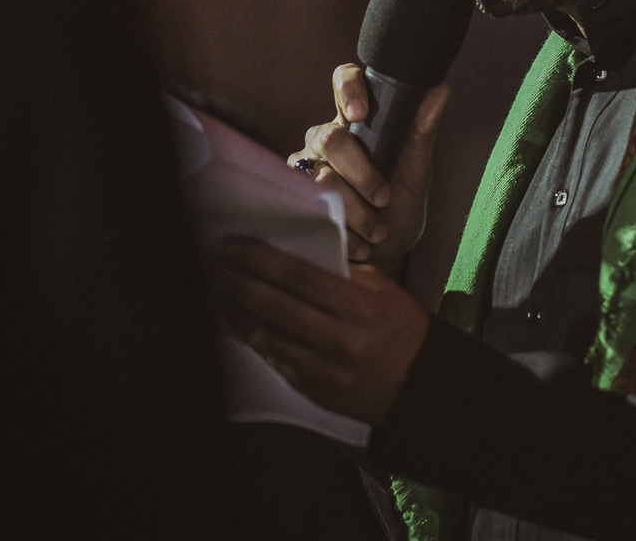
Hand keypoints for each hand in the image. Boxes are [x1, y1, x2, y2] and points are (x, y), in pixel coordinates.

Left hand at [216, 237, 429, 425]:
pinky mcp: (314, 390)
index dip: (260, 259)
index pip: (298, 276)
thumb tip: (300, 256)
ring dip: (238, 312)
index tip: (234, 245)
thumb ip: (343, 275)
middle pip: (275, 305)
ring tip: (219, 293)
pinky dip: (257, 340)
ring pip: (268, 336)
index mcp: (357, 306)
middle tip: (217, 264)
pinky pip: (276, 361)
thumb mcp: (383, 290)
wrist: (418, 386)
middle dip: (240, 281)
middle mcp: (337, 338)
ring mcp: (323, 368)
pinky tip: (243, 324)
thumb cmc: (403, 329)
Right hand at [288, 64, 448, 278]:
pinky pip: (310, 207)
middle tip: (383, 199)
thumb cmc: (400, 207)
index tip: (360, 113)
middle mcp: (327, 137)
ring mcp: (306, 165)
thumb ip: (422, 132)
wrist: (383, 256)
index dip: (348, 88)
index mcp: (358, 121)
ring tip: (377, 231)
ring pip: (322, 178)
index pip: (346, 80)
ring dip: (357, 212)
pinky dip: (343, 230)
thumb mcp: (417, 172)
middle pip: (331, 138)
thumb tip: (440, 89)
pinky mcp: (293, 197)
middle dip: (362, 175)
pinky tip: (359, 243)